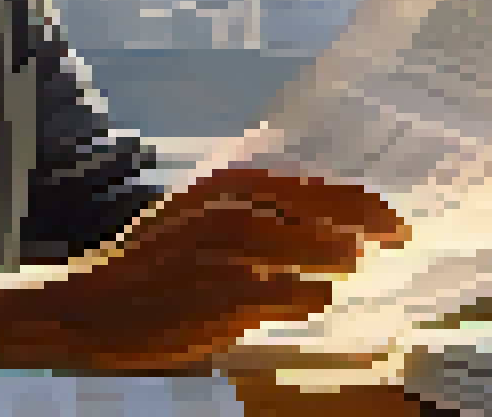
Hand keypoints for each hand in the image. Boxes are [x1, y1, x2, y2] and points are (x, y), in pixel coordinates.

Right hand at [0, 168, 409, 372]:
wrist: (92, 308)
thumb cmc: (147, 263)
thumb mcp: (194, 213)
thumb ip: (250, 207)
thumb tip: (319, 208)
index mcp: (228, 184)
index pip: (320, 185)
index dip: (365, 201)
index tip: (391, 216)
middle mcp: (238, 208)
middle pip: (335, 215)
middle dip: (374, 227)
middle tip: (399, 237)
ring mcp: (239, 253)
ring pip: (326, 256)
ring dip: (340, 265)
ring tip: (346, 267)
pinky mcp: (236, 296)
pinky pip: (301, 296)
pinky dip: (310, 298)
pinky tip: (307, 298)